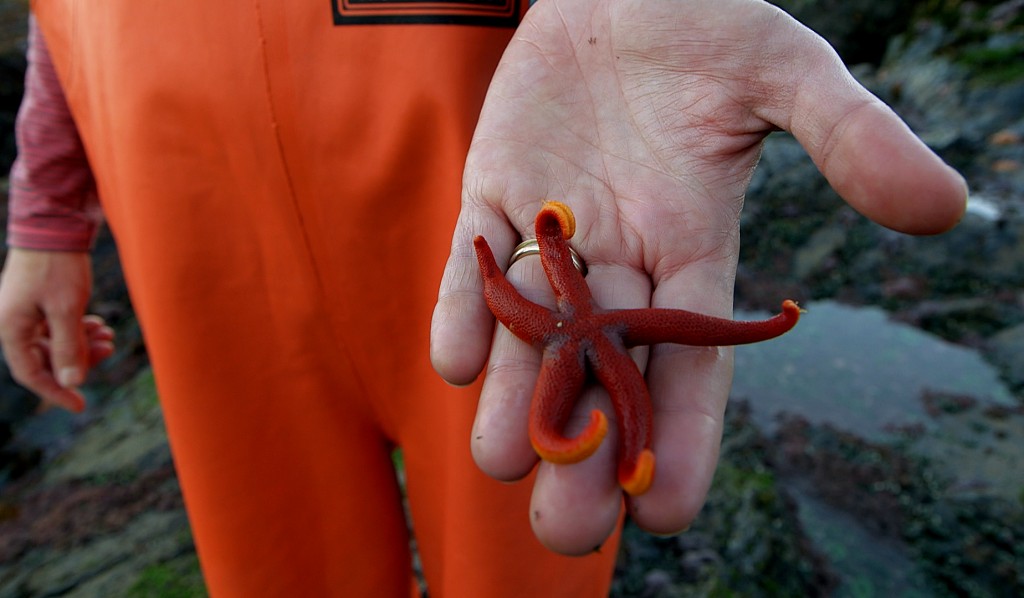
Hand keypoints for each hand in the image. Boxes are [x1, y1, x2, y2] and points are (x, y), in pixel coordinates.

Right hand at [0, 248, 114, 411]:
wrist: (54, 227)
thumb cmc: (58, 266)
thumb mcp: (67, 309)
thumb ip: (69, 347)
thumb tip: (71, 383)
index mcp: (11, 329)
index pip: (32, 374)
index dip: (57, 392)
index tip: (81, 406)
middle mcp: (11, 323)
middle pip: (45, 359)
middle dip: (78, 360)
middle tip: (109, 351)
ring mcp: (23, 313)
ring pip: (53, 343)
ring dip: (81, 344)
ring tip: (109, 337)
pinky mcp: (36, 303)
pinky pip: (55, 327)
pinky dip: (77, 330)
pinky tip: (99, 326)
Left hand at [431, 0, 965, 553]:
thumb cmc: (709, 23)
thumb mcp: (786, 72)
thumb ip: (850, 136)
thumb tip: (942, 207)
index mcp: (695, 252)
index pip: (691, 366)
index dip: (682, 437)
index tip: (666, 511)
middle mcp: (622, 263)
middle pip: (605, 377)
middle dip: (587, 451)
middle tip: (567, 531)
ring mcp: (554, 234)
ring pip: (533, 339)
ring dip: (517, 399)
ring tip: (505, 459)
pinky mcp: (494, 195)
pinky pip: (475, 268)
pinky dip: (465, 309)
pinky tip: (459, 359)